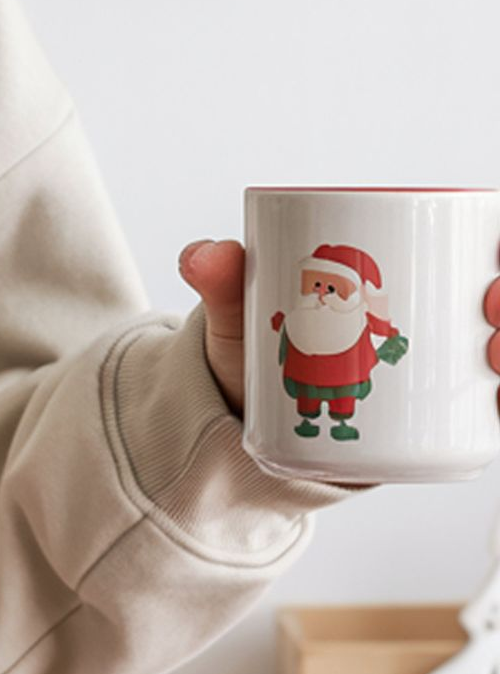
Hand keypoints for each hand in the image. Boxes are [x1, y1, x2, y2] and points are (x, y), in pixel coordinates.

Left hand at [179, 236, 499, 494]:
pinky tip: (498, 406)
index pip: (470, 252)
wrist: (240, 419)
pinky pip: (479, 412)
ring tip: (492, 356)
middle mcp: (426, 321)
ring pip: (493, 357)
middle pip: (491, 310)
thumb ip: (223, 282)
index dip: (497, 251)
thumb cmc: (254, 348)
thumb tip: (202, 256)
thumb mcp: (239, 313)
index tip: (495, 255)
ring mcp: (432, 373)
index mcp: (396, 276)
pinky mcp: (426, 421)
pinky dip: (497, 407)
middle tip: (491, 310)